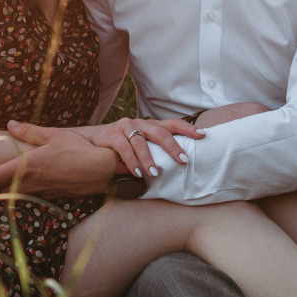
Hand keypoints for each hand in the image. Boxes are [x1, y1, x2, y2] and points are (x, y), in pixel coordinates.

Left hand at [0, 121, 122, 197]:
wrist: (104, 171)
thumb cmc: (80, 150)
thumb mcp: (54, 135)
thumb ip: (30, 131)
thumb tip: (10, 125)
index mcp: (27, 166)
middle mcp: (30, 182)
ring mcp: (40, 191)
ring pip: (8, 192)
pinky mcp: (49, 195)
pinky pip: (24, 193)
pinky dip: (10, 190)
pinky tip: (7, 185)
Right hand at [72, 117, 204, 176]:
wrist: (94, 139)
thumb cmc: (123, 144)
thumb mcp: (140, 144)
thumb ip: (155, 150)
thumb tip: (178, 165)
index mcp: (150, 125)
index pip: (173, 123)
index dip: (188, 128)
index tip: (203, 135)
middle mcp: (139, 123)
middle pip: (160, 132)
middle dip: (173, 147)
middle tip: (183, 160)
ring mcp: (125, 127)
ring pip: (141, 142)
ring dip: (149, 159)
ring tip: (155, 173)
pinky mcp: (112, 134)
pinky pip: (124, 148)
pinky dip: (131, 161)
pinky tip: (136, 172)